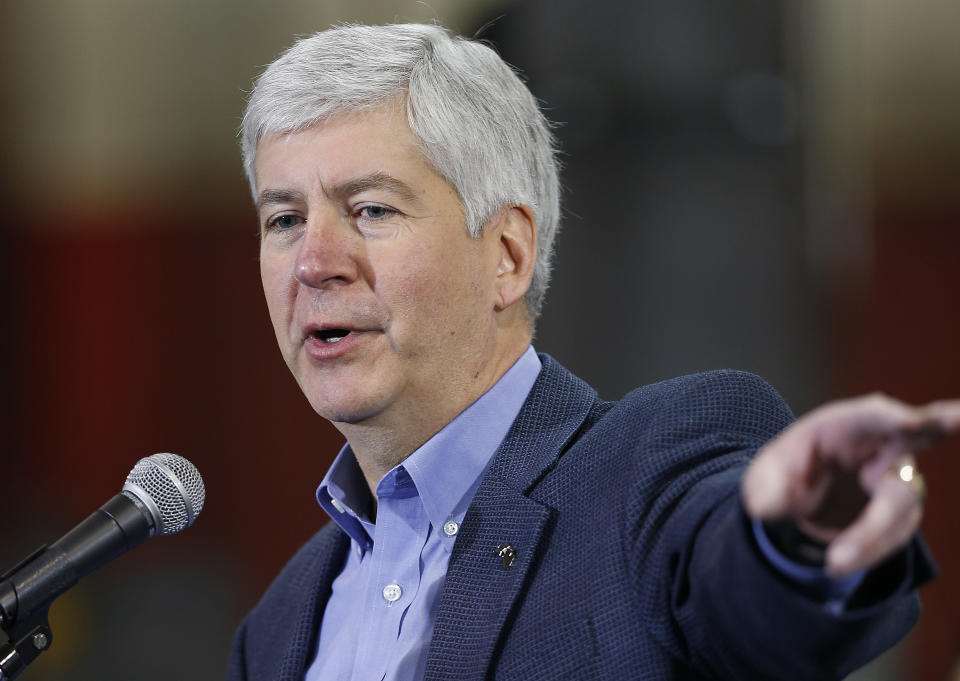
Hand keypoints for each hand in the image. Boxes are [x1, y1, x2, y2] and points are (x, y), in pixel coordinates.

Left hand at [741, 394, 959, 576]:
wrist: (803, 505)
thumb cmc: (787, 476)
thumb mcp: (763, 481)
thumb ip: (766, 491)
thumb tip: (769, 507)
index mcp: (844, 425)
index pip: (872, 416)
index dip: (892, 419)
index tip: (910, 420)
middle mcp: (881, 445)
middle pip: (917, 436)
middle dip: (938, 424)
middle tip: (954, 417)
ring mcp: (898, 478)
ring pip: (898, 505)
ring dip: (869, 535)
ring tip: (834, 563)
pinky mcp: (903, 512)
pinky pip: (893, 535)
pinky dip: (867, 551)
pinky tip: (840, 561)